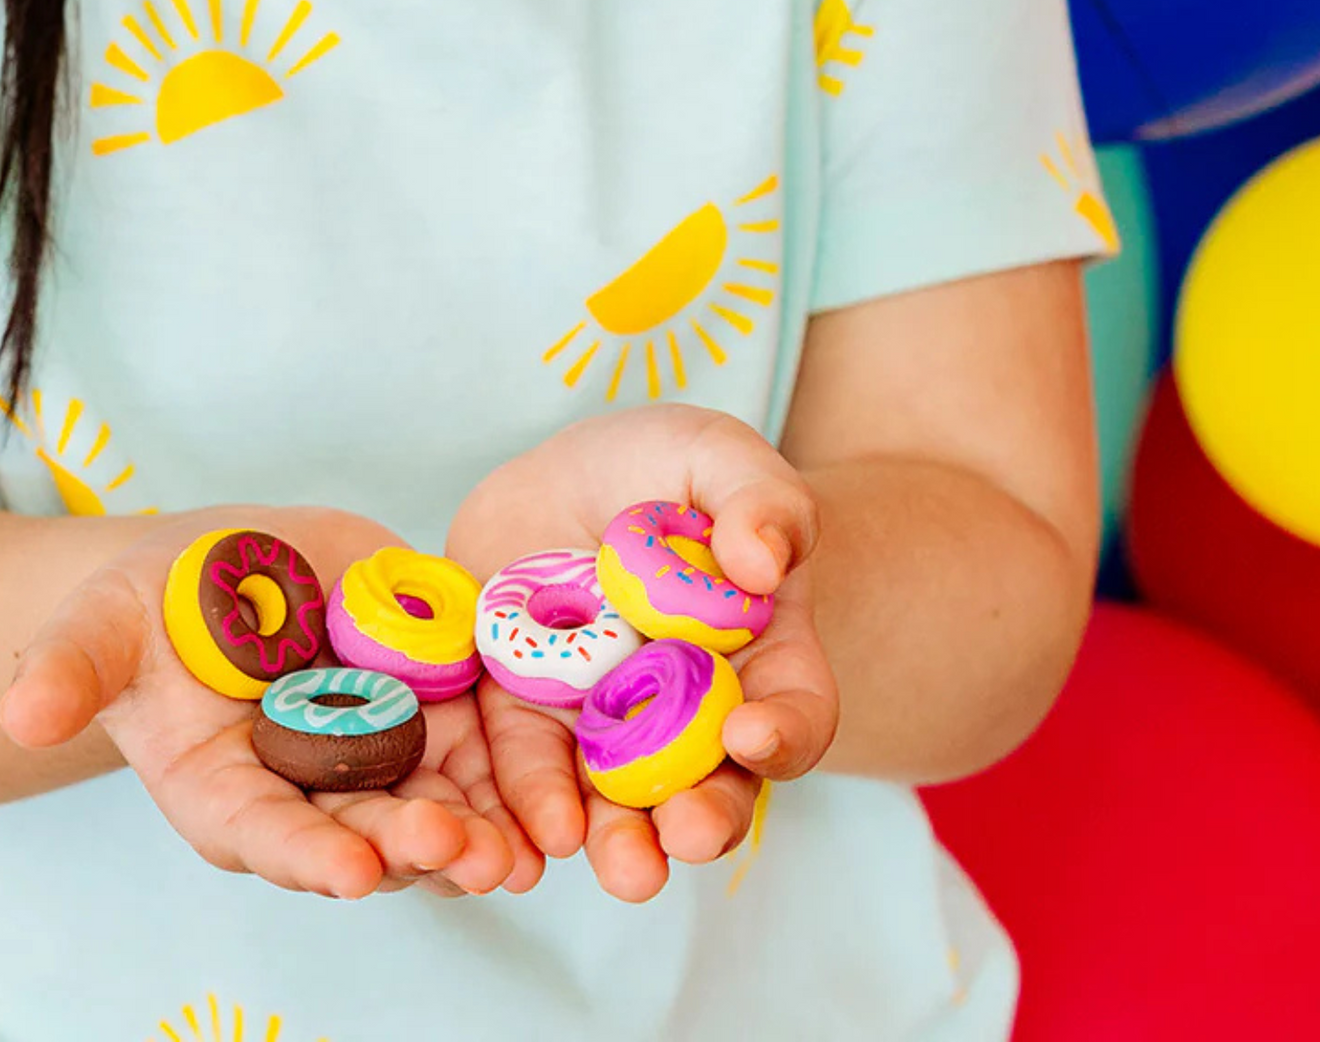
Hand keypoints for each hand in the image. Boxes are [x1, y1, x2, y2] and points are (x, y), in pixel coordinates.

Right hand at [0, 506, 540, 899]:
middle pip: (367, 831)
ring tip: (528, 844)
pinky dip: (519, 764)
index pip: (269, 835)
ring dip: (485, 825)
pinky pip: (482, 738)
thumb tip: (17, 708)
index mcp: (225, 793)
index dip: (312, 855)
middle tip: (466, 852)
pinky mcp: (430, 699)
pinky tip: (559, 785)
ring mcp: (378, 752)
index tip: (355, 869)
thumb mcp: (99, 622)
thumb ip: (67, 667)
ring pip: (440, 801)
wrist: (218, 573)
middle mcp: (309, 792)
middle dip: (417, 845)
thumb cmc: (145, 609)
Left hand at [446, 406, 838, 902]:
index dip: (783, 731)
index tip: (752, 731)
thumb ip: (758, 498)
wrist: (561, 478)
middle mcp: (691, 713)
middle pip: (710, 784)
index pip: (793, 710)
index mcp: (761, 655)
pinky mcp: (526, 717)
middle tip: (684, 833)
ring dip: (620, 840)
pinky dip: (530, 806)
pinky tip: (529, 832)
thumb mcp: (715, 454)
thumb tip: (763, 562)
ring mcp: (607, 724)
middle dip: (701, 818)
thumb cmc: (663, 467)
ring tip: (617, 865)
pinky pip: (527, 772)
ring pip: (620, 800)